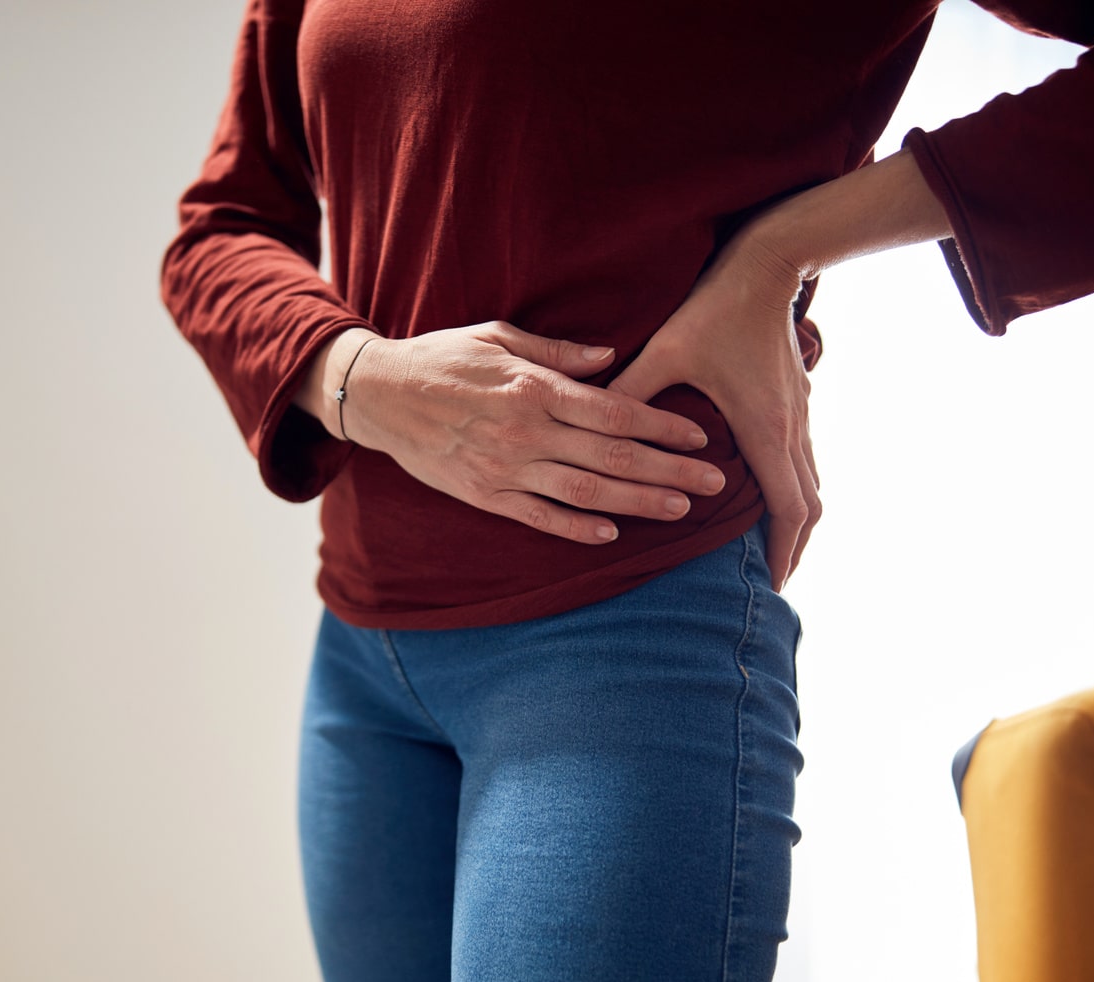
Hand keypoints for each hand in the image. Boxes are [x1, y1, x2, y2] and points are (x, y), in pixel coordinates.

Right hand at [315, 321, 727, 544]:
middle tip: (716, 483)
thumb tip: (612, 356)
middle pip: (613, 457)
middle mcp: (526, 432)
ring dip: (637, 502)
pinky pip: (538, 517)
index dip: (663, 426)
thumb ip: (558, 352)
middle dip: (670, 471)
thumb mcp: (498, 336)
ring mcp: (505, 468)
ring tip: (679, 510)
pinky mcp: (484, 494)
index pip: (615, 411)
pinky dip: (576, 528)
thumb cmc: (442, 358)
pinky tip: (611, 533)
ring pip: (585, 492)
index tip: (701, 437)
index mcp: (534, 388)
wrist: (377, 394)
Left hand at [607, 229, 819, 590]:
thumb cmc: (714, 309)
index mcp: (763, 428)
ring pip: (811, 485)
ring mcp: (799, 415)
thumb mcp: (665, 353)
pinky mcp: (798, 401)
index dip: (781, 549)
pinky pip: (805, 462)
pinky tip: (775, 499)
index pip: (785, 508)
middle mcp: (789, 429)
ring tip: (777, 550)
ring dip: (797, 522)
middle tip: (775, 582)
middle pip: (809, 507)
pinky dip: (796, 490)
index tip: (770, 583)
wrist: (766, 265)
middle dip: (794, 548)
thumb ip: (628, 397)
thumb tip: (589, 428)